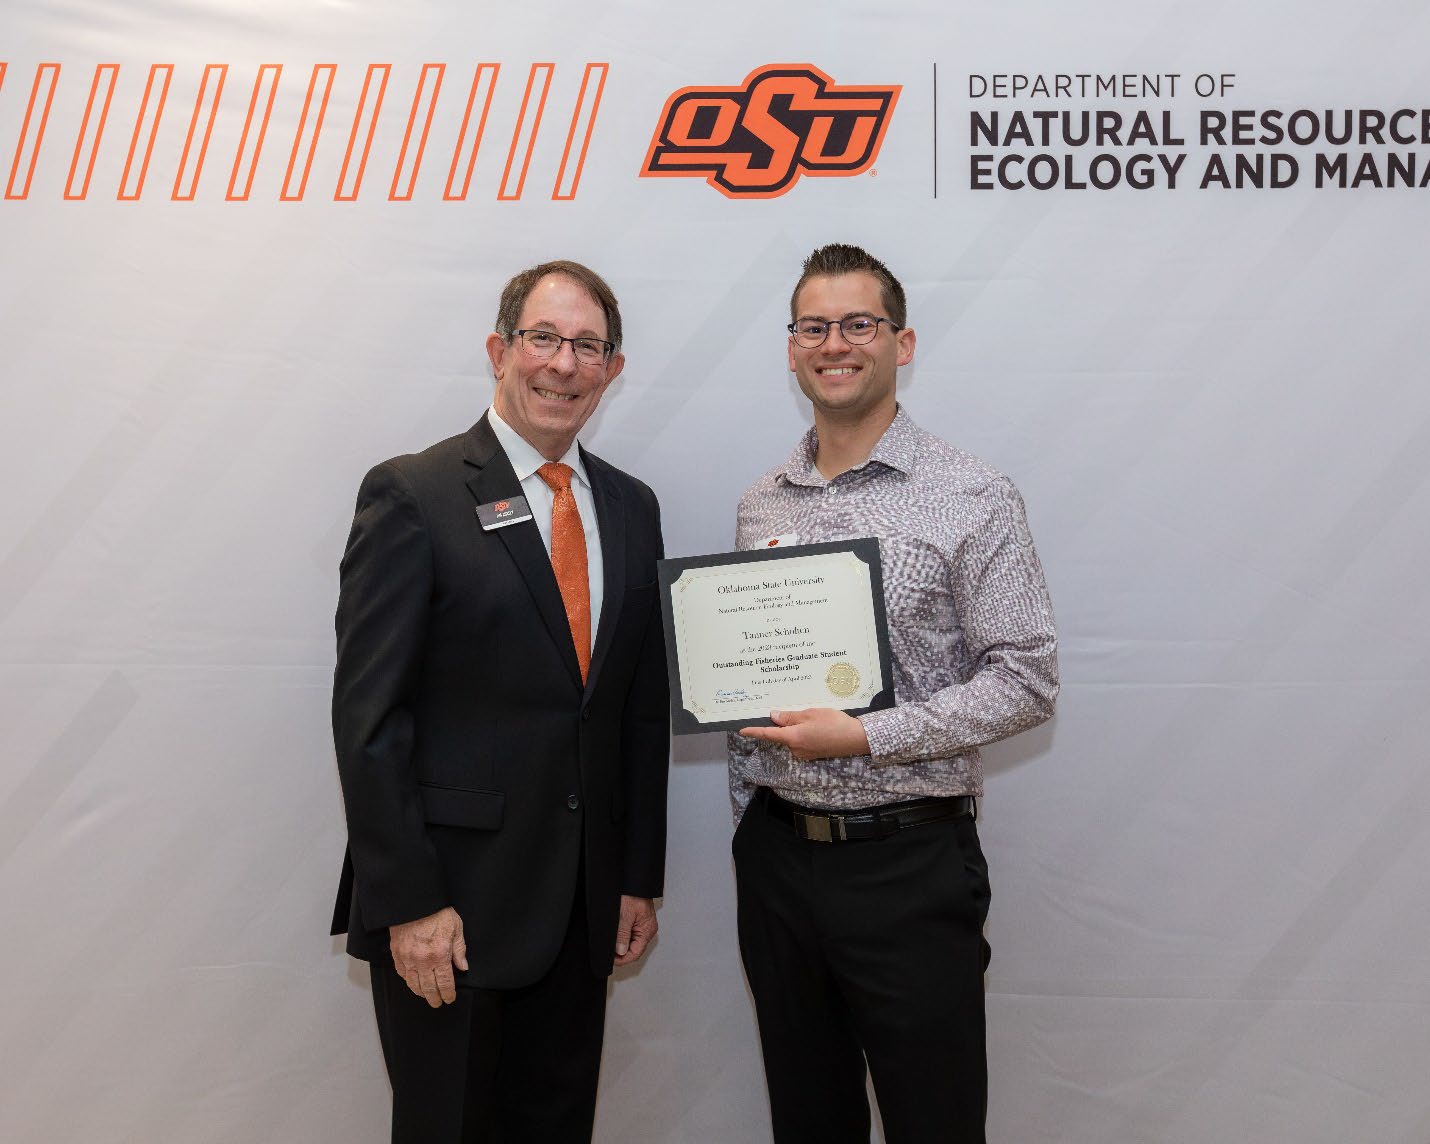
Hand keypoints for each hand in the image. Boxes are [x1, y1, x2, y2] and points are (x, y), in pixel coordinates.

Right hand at [389, 906, 467, 1006]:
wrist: (414, 901)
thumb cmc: (437, 912)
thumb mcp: (456, 927)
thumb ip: (459, 949)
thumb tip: (463, 967)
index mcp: (439, 955)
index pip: (445, 983)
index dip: (448, 994)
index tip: (450, 998)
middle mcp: (422, 961)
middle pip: (428, 988)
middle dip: (434, 998)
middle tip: (437, 1003)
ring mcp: (407, 958)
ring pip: (413, 984)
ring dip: (420, 993)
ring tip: (426, 996)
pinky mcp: (397, 953)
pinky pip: (402, 973)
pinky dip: (408, 981)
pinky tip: (413, 983)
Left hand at [614, 895, 656, 966]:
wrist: (635, 882)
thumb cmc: (634, 894)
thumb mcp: (625, 915)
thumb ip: (622, 934)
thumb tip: (620, 951)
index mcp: (647, 930)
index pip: (636, 953)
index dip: (623, 959)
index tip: (612, 959)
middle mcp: (647, 930)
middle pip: (634, 950)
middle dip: (621, 953)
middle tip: (610, 954)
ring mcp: (644, 926)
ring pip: (632, 943)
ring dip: (622, 945)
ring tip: (612, 945)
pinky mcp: (639, 922)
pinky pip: (631, 934)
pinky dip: (623, 937)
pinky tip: (617, 935)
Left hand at [738, 707, 870, 761]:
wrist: (856, 739)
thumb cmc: (834, 723)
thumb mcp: (810, 714)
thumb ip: (790, 717)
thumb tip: (774, 717)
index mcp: (793, 737)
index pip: (768, 734)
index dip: (754, 732)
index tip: (742, 731)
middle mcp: (796, 749)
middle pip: (783, 735)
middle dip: (787, 723)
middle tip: (803, 712)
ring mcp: (805, 753)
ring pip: (793, 738)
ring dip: (798, 728)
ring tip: (817, 718)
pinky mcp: (813, 754)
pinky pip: (802, 742)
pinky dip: (805, 734)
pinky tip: (819, 726)